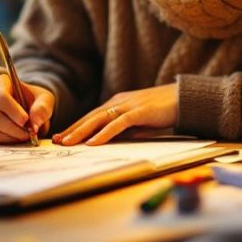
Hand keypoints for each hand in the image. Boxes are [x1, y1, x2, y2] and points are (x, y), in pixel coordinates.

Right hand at [0, 74, 53, 143]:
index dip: (13, 111)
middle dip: (14, 128)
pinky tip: (15, 137)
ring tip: (24, 135)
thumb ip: (42, 108)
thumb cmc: (32, 101)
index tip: (26, 120)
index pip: (0, 97)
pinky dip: (5, 142)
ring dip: (11, 137)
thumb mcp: (44, 99)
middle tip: (29, 133)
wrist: (24, 109)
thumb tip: (35, 123)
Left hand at [53, 83, 178, 145]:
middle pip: (90, 117)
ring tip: (68, 142)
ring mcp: (128, 106)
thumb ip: (126, 129)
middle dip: (72, 129)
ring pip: (99, 120)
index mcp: (117, 104)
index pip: (92, 117)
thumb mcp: (139, 122)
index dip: (76, 127)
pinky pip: (117, 124)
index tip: (62, 137)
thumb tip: (113, 141)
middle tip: (56, 141)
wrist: (185, 99)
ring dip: (82, 132)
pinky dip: (104, 134)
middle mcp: (118, 102)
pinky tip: (93, 142)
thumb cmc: (163, 111)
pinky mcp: (139, 112)